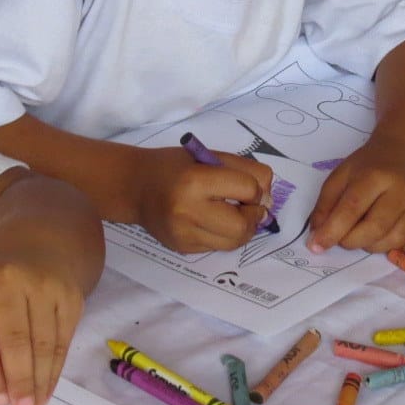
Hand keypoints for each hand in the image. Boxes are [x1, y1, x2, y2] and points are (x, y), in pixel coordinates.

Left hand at [0, 254, 86, 404]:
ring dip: (40, 380)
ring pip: (44, 342)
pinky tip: (48, 387)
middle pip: (15, 339)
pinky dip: (56, 368)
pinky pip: (63, 339)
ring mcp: (45, 285)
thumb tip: (4, 393)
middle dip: (20, 380)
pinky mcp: (70, 295)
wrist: (34, 249)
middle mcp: (11, 281)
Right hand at [135, 145, 272, 253]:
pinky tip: (213, 221)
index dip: (257, 188)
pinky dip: (224, 235)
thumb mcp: (209, 156)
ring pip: (234, 241)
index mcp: (195, 181)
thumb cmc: (175, 166)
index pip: (247, 189)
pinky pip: (218, 247)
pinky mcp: (183, 248)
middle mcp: (187, 211)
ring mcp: (184, 234)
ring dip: (243, 228)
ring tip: (234, 213)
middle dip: (254, 216)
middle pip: (242, 225)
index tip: (250, 187)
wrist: (135, 186)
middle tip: (249, 206)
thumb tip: (268, 199)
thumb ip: (245, 170)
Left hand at [307, 136, 404, 254]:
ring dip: (371, 246)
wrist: (401, 156)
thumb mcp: (339, 177)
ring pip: (393, 241)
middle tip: (344, 237)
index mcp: (376, 175)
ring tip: (365, 232)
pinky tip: (388, 234)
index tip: (316, 246)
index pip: (352, 208)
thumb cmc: (367, 168)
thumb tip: (318, 238)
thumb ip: (325, 206)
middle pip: (374, 229)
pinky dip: (398, 249)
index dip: (332, 231)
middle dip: (351, 241)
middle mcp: (402, 190)